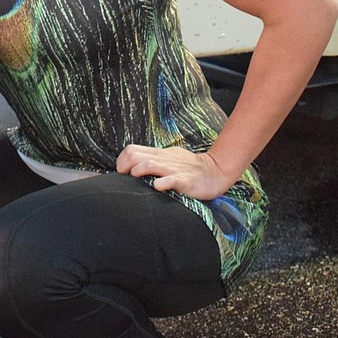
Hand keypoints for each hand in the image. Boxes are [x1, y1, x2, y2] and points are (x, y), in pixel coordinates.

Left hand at [116, 144, 232, 200]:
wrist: (216, 171)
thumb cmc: (190, 167)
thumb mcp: (169, 158)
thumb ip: (153, 160)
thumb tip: (134, 165)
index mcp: (159, 154)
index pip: (131, 150)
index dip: (121, 161)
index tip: (121, 173)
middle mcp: (163, 159)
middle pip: (135, 155)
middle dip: (123, 167)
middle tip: (124, 179)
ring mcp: (173, 169)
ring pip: (149, 165)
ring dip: (138, 171)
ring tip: (136, 179)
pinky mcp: (184, 180)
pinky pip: (171, 180)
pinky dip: (161, 183)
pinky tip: (157, 187)